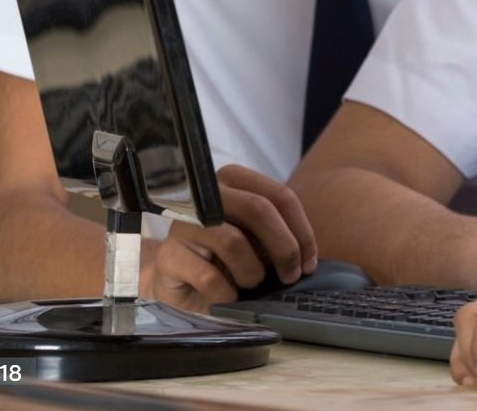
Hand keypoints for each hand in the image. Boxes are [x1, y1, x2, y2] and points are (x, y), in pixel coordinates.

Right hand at [142, 164, 317, 310]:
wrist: (178, 283)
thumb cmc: (225, 258)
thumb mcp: (255, 238)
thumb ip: (278, 234)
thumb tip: (307, 256)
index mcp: (233, 180)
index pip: (279, 195)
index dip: (301, 230)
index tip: (309, 261)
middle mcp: (206, 194)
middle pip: (258, 209)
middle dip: (284, 248)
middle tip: (291, 275)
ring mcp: (182, 223)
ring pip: (233, 241)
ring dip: (253, 272)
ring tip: (251, 283)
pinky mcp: (168, 256)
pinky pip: (210, 277)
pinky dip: (227, 293)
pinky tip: (227, 296)